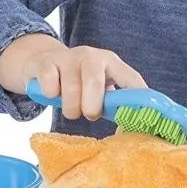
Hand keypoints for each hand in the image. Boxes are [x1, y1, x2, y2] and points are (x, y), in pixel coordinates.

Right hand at [0, 34, 145, 120]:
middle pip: (94, 83)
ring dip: (70, 108)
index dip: (138, 96)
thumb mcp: (97, 88)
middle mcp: (91, 56)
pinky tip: (52, 94)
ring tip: (71, 110)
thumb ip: (113, 104)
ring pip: (71, 89)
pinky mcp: (46, 62)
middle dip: (92, 106)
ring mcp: (68, 57)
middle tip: (90, 114)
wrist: (43, 61)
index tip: (143, 116)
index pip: (130, 78)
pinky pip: (50, 86)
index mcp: (111, 62)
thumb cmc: (77, 81)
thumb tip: (127, 131)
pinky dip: (51, 96)